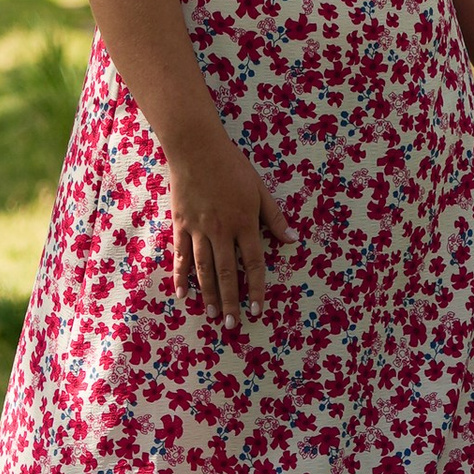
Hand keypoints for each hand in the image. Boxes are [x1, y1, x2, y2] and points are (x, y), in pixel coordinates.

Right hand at [163, 128, 286, 322]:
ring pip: (204, 270)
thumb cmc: (232, 166)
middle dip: (231, 302)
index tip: (259, 311)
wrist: (196, 148)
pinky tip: (182, 295)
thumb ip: (274, 217)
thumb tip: (293, 240)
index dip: (257, 289)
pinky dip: (181, 277)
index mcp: (244, 222)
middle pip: (228, 274)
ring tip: (211, 316)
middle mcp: (222, 231)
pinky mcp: (180, 225)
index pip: (254, 264)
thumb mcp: (259, 189)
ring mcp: (198, 230)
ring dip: (208, 295)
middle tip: (232, 325)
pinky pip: (180, 257)